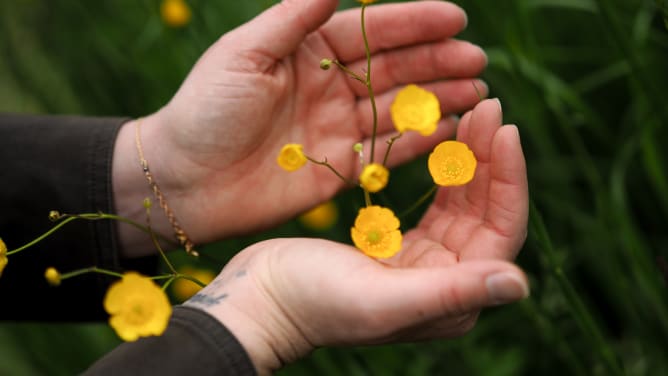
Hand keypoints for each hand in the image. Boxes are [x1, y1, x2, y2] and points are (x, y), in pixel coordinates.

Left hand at [112, 0, 487, 253]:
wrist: (183, 180)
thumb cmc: (205, 109)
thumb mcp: (245, 53)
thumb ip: (293, 18)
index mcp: (308, 49)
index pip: (372, 31)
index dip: (414, 23)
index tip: (456, 18)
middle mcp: (329, 85)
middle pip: (394, 69)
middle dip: (438, 62)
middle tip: (476, 61)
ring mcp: (337, 128)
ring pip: (399, 109)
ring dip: (439, 100)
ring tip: (477, 93)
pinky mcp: (340, 169)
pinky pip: (387, 153)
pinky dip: (420, 142)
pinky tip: (451, 131)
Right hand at [185, 99, 528, 374]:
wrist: (263, 298)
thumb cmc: (312, 302)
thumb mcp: (382, 298)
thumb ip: (451, 293)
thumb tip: (520, 285)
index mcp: (453, 302)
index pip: (500, 232)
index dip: (508, 180)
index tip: (506, 130)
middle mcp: (448, 284)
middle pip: (485, 212)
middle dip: (491, 159)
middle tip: (490, 106)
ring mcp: (427, 265)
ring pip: (463, 203)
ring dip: (471, 159)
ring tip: (477, 113)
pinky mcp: (402, 248)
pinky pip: (438, 203)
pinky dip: (446, 171)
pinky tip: (451, 142)